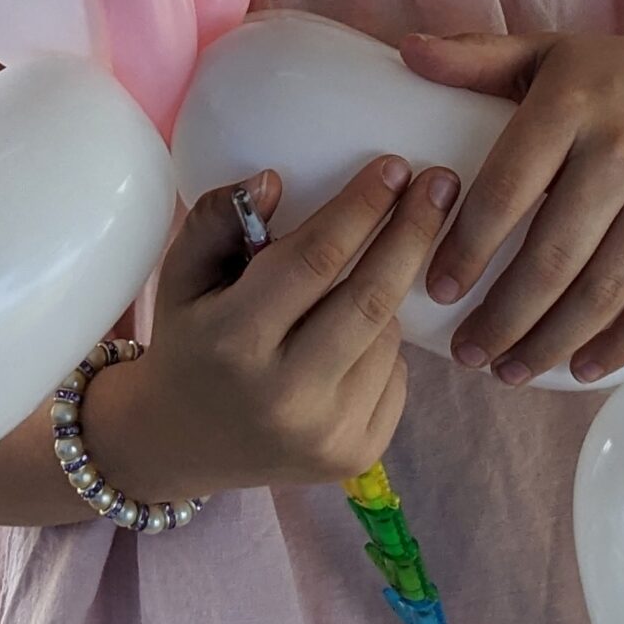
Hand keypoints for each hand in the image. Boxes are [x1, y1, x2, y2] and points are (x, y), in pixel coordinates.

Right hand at [118, 156, 462, 492]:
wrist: (182, 445)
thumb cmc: (189, 342)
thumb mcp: (181, 274)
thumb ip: (218, 219)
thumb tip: (275, 180)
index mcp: (235, 341)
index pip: (315, 260)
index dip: (362, 208)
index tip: (396, 166)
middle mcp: (285, 395)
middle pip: (372, 298)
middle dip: (413, 232)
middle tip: (441, 184)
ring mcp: (327, 434)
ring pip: (388, 334)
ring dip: (382, 295)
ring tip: (345, 291)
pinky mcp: (357, 456)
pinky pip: (396, 375)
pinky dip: (382, 344)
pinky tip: (346, 345)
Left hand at [397, 28, 623, 386]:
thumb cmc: (614, 77)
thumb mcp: (548, 53)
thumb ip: (477, 57)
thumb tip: (407, 52)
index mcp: (570, 105)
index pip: (506, 190)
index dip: (467, 248)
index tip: (437, 290)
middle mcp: (623, 151)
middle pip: (552, 256)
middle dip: (503, 317)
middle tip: (468, 353)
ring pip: (602, 291)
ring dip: (550, 342)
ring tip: (509, 371)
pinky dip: (618, 346)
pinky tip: (579, 369)